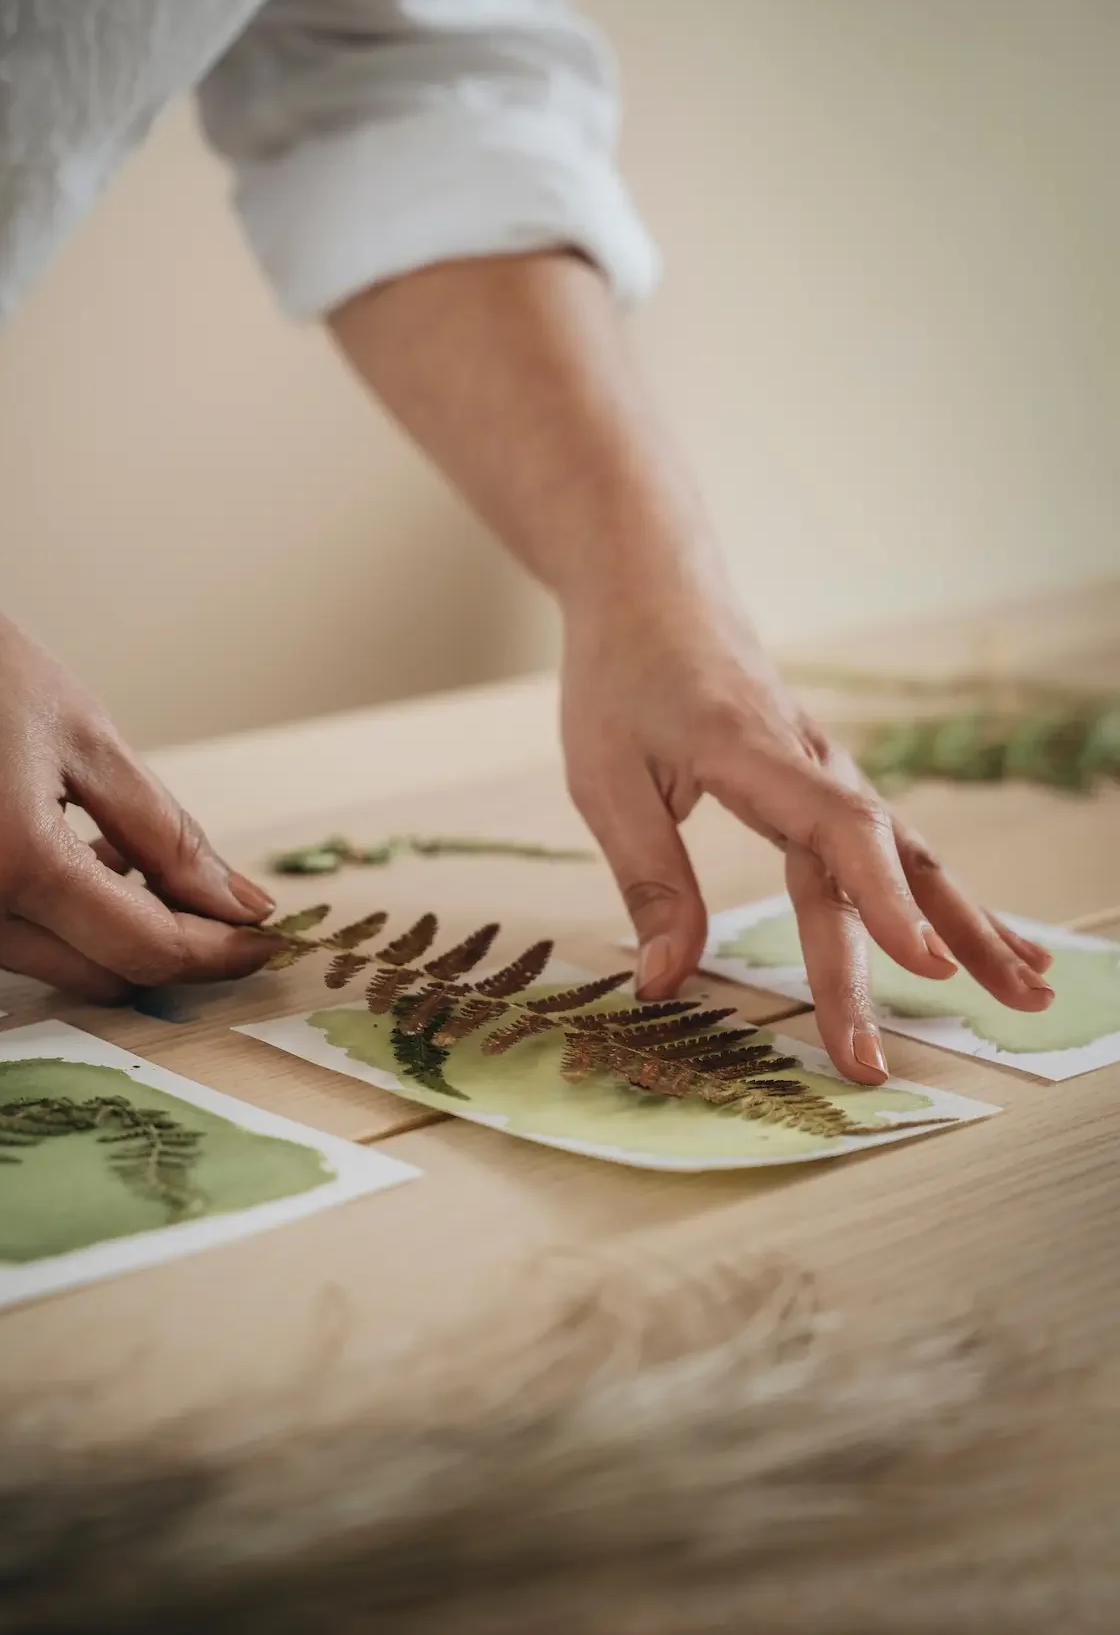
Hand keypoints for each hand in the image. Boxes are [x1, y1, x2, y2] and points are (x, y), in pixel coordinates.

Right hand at [0, 553, 277, 1000]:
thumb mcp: (90, 739)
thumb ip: (170, 838)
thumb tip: (242, 907)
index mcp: (8, 855)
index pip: (142, 947)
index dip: (216, 954)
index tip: (267, 943)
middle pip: (101, 976)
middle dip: (172, 951)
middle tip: (224, 913)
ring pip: (56, 969)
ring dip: (115, 936)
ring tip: (143, 865)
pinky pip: (11, 944)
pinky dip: (60, 922)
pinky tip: (83, 862)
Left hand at [561, 589, 1055, 1084]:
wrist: (653, 588)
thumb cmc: (621, 676)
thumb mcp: (605, 777)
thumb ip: (649, 878)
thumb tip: (664, 985)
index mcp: (754, 752)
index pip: (838, 829)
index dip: (881, 898)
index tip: (922, 961)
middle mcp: (812, 762)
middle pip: (880, 861)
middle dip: (918, 951)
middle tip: (917, 1046)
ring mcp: (830, 770)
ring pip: (911, 854)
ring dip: (970, 923)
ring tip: (1029, 992)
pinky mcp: (829, 783)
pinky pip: (897, 847)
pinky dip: (946, 897)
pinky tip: (988, 941)